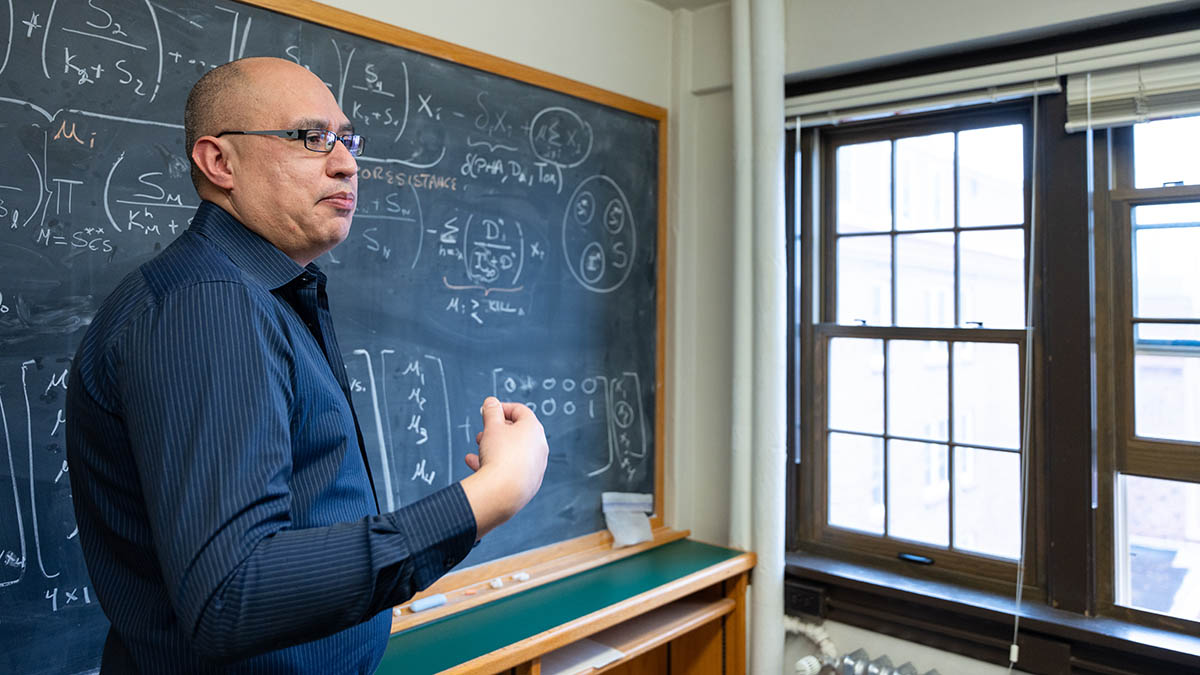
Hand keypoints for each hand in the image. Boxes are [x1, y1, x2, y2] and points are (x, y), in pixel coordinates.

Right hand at [460, 397, 548, 537]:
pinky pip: (511, 469)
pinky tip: (476, 465)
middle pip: (517, 433)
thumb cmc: (500, 456)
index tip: (488, 412)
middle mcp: (539, 447)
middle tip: (482, 433)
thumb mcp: (491, 426)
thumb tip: (491, 402)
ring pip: (513, 452)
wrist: (503, 492)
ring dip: (495, 448)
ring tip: (479, 449)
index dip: (502, 408)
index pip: (520, 410)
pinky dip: (496, 465)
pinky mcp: (528, 483)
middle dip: (497, 431)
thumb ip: (491, 411)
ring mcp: (536, 467)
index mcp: (534, 429)